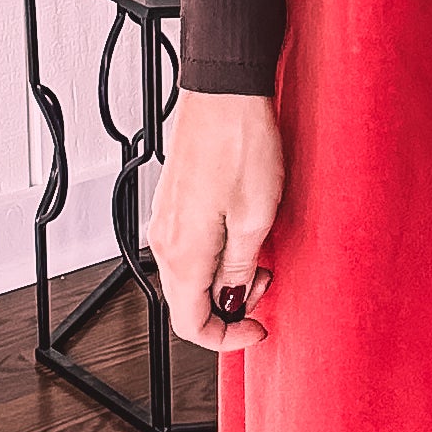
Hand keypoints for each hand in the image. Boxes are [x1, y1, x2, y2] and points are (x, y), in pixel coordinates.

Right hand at [147, 88, 284, 351]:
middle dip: (231, 306)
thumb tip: (233, 299)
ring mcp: (167, 219)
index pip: (190, 325)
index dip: (228, 339)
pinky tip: (243, 231)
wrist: (225, 92)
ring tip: (259, 252)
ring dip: (226, 278)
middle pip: (189, 302)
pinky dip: (217, 254)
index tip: (258, 328)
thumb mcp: (256, 218)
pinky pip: (191, 248)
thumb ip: (239, 269)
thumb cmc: (240, 143)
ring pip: (191, 275)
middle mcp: (165, 239)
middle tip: (266, 280)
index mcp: (183, 252)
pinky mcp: (175, 203)